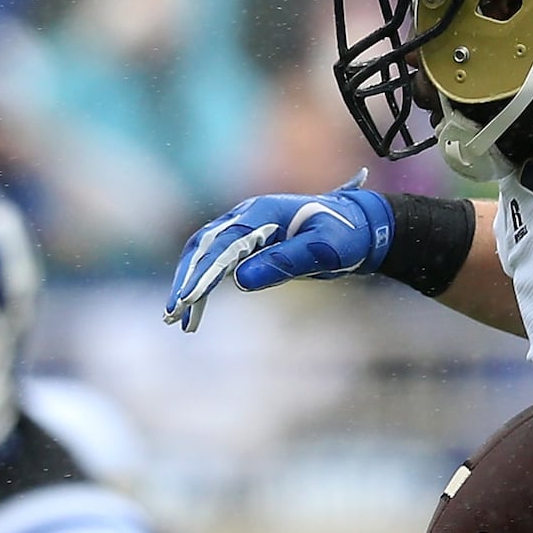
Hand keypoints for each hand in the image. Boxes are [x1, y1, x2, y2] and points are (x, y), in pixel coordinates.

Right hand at [165, 185, 397, 330]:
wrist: (361, 228)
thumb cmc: (345, 235)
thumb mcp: (322, 250)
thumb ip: (284, 262)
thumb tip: (240, 281)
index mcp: (261, 213)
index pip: (220, 244)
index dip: (201, 272)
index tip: (187, 298)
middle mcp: (246, 217)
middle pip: (203, 247)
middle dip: (186, 280)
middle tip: (172, 314)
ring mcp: (246, 230)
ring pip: (205, 256)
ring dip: (189, 285)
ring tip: (176, 319)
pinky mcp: (250, 246)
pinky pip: (218, 265)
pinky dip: (203, 286)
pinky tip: (194, 312)